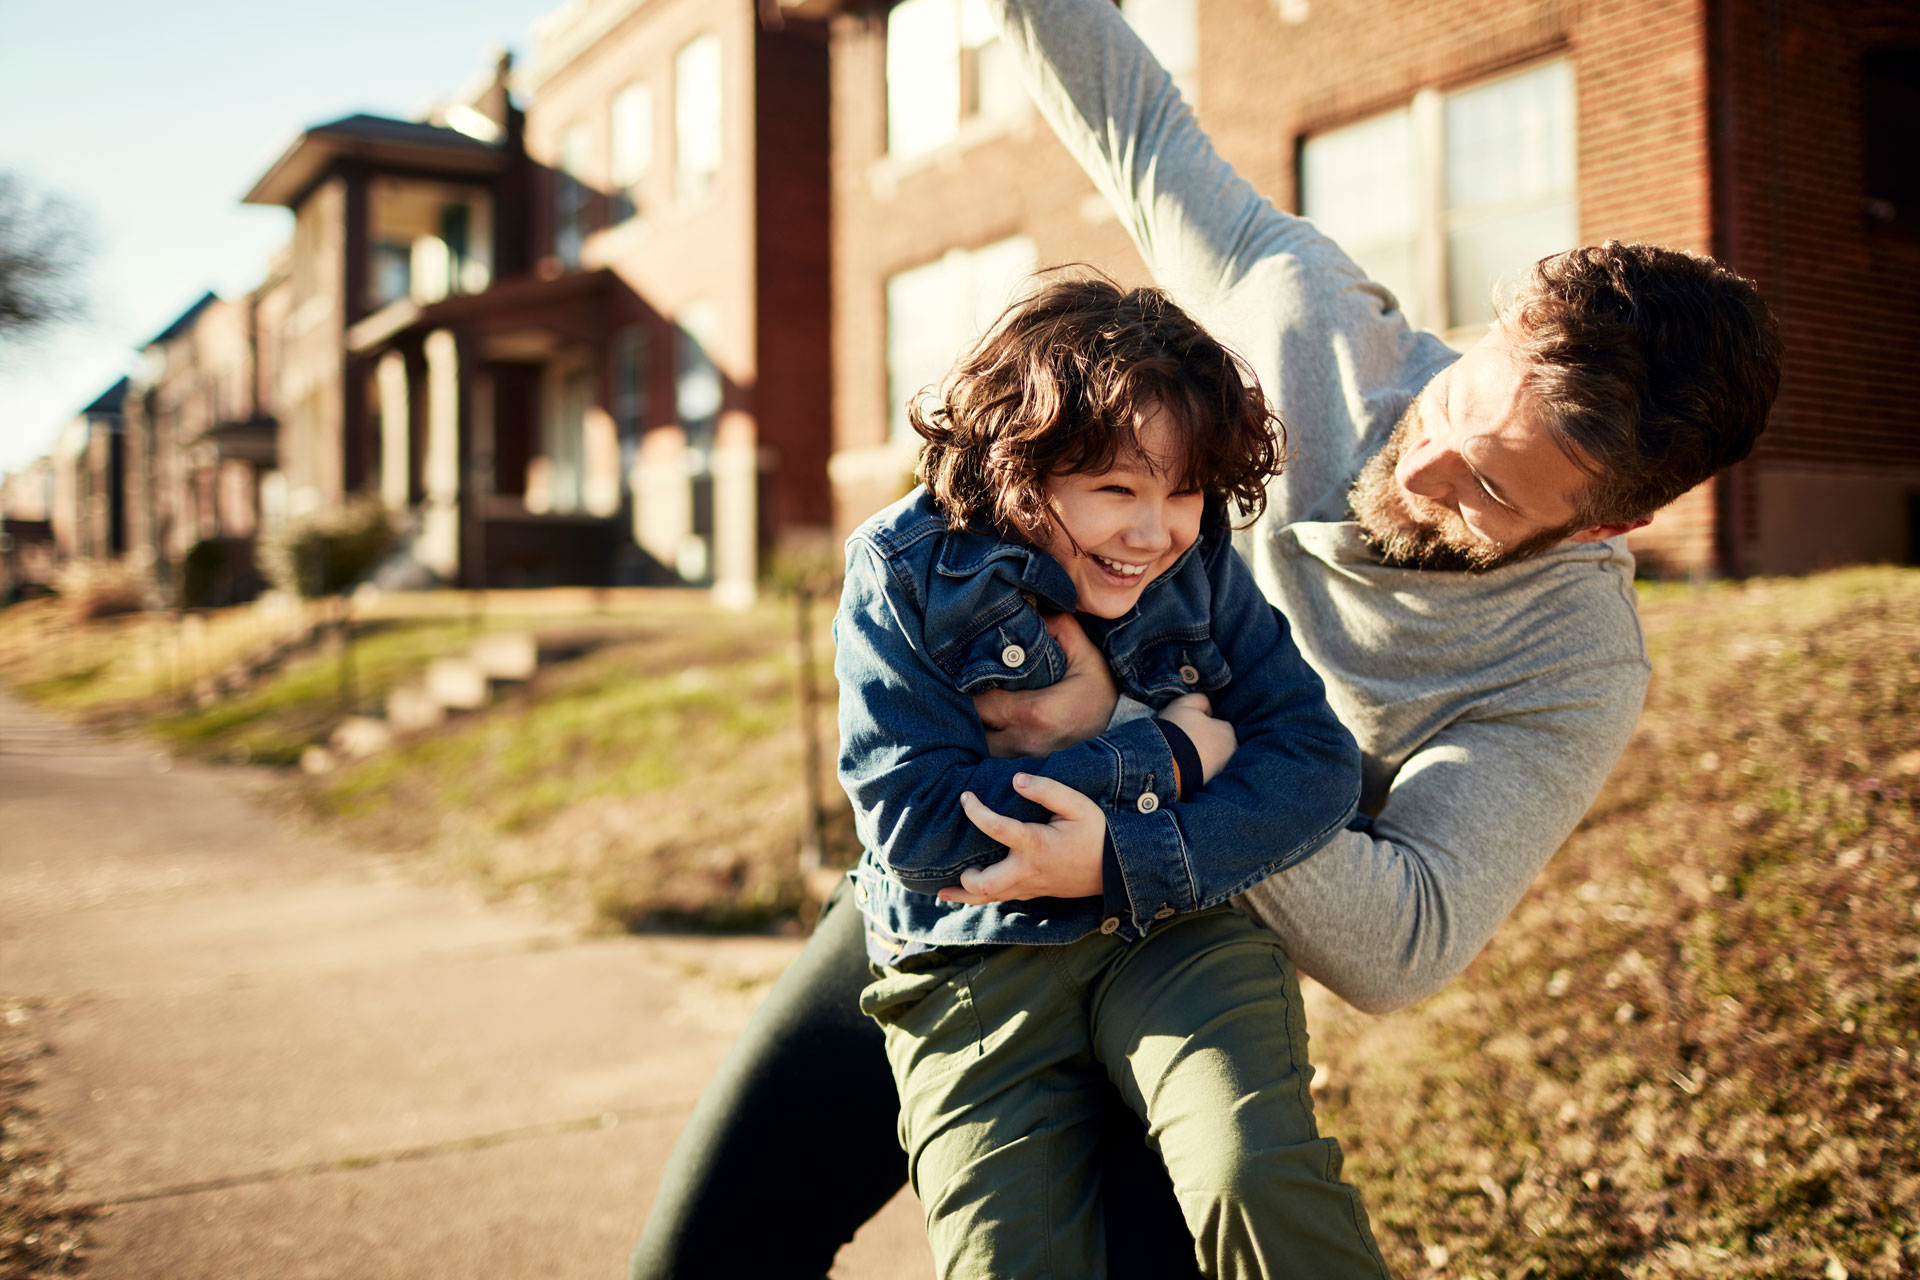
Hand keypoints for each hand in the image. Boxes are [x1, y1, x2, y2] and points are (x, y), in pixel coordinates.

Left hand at [938, 773, 1105, 903]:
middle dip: (964, 876)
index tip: (965, 797)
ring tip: (942, 892)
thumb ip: (1047, 790)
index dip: (975, 811)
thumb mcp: (1077, 805)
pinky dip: (983, 898)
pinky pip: (1002, 899)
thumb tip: (1016, 779)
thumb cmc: (1096, 832)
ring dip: (964, 895)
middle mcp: (1028, 870)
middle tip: (953, 859)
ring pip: (989, 898)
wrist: (1117, 868)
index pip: (996, 828)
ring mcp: (1030, 886)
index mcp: (1036, 844)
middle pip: (983, 884)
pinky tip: (969, 894)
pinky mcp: (1034, 893)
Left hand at [974, 613, 1119, 757]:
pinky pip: (996, 757)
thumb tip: (1034, 610)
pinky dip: (989, 740)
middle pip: (975, 728)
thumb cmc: (1100, 691)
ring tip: (976, 705)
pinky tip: (990, 724)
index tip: (966, 673)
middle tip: (966, 687)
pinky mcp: (1028, 768)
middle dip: (967, 709)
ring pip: (982, 747)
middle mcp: (1024, 740)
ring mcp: (1025, 759)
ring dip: (976, 727)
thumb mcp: (1085, 654)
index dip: (967, 688)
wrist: (1123, 731)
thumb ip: (1060, 628)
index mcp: (1034, 713)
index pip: (980, 704)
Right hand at [1157, 693, 1236, 784]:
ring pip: (1214, 762)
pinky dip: (1198, 774)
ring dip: (1204, 760)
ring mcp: (1222, 772)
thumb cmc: (1175, 731)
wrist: (1163, 763)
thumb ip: (1201, 700)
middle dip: (1208, 744)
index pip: (1220, 727)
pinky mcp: (1211, 787)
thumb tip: (1208, 708)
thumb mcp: (1184, 704)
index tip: (1189, 730)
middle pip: (1220, 746)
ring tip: (1184, 759)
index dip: (1204, 726)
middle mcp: (1231, 753)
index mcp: (1228, 732)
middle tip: (1187, 745)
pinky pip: (1206, 776)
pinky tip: (1184, 771)